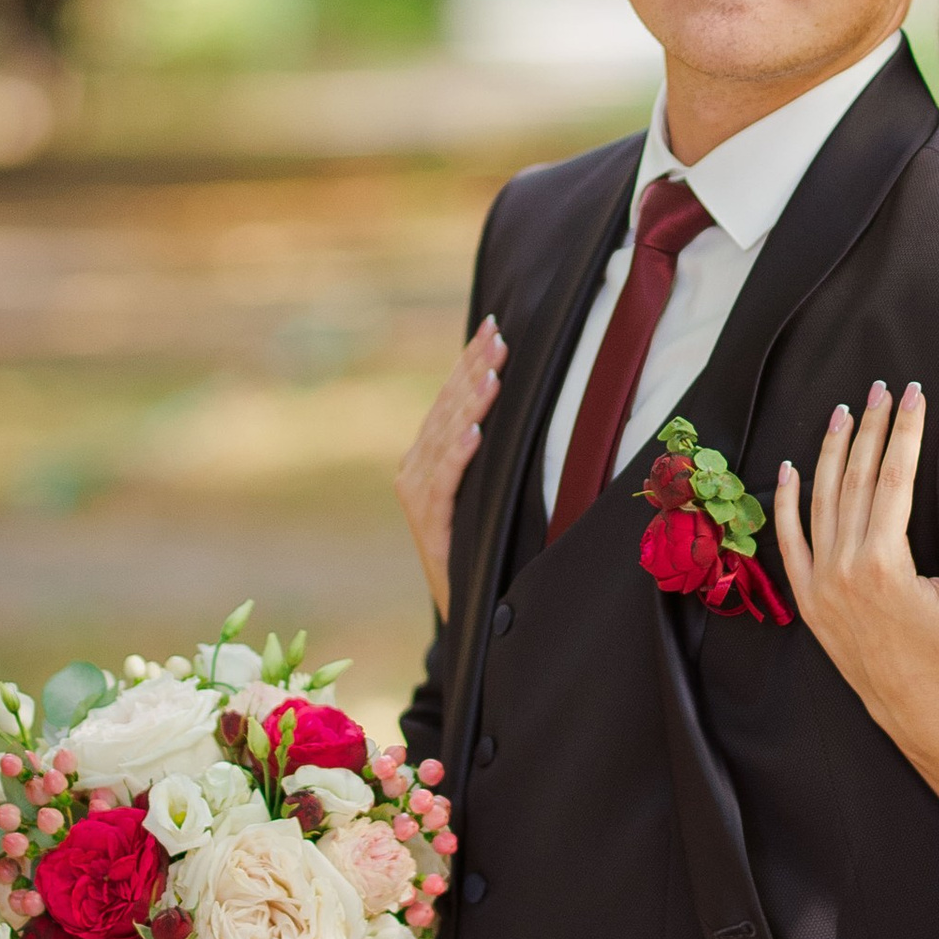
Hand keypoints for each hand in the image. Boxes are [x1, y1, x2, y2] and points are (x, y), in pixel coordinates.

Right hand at [397, 317, 503, 616]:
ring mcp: (417, 499)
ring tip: (492, 373)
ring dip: (468, 404)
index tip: (494, 326)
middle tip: (500, 338)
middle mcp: (415, 470)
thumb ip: (491, 449)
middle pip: (446, 409)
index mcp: (428, 456)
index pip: (452, 397)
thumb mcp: (488, 489)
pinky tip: (474, 431)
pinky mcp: (428, 528)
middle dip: (474, 370)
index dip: (471, 360)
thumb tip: (523, 396)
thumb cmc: (484, 544)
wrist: (470, 611)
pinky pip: (443, 485)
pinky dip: (457, 456)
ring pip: (443, 439)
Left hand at [774, 380, 938, 752]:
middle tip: (881, 388)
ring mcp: (820, 583)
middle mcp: (844, 568)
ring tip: (843, 412)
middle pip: (857, 479)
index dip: (904, 431)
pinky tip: (791, 468)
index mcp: (885, 563)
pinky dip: (786, 502)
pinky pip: (789, 541)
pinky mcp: (807, 599)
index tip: (913, 395)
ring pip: (821, 500)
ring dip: (832, 452)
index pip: (894, 477)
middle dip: (870, 428)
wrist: (915, 708)